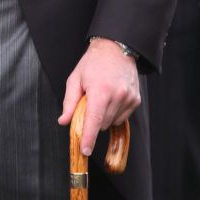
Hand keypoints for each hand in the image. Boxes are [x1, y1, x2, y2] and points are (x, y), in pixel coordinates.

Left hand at [58, 39, 140, 156]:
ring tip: (101, 97)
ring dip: (104, 117)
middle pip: (101, 124)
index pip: (93, 121)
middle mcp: (117, 96)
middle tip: (89, 103)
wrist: (116, 48)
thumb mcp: (75, 79)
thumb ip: (69, 102)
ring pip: (112, 122)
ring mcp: (129, 98)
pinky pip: (122, 117)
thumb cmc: (93, 63)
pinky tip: (111, 98)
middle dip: (92, 120)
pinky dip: (114, 113)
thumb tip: (64, 121)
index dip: (88, 138)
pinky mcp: (136, 100)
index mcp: (100, 91)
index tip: (85, 151)